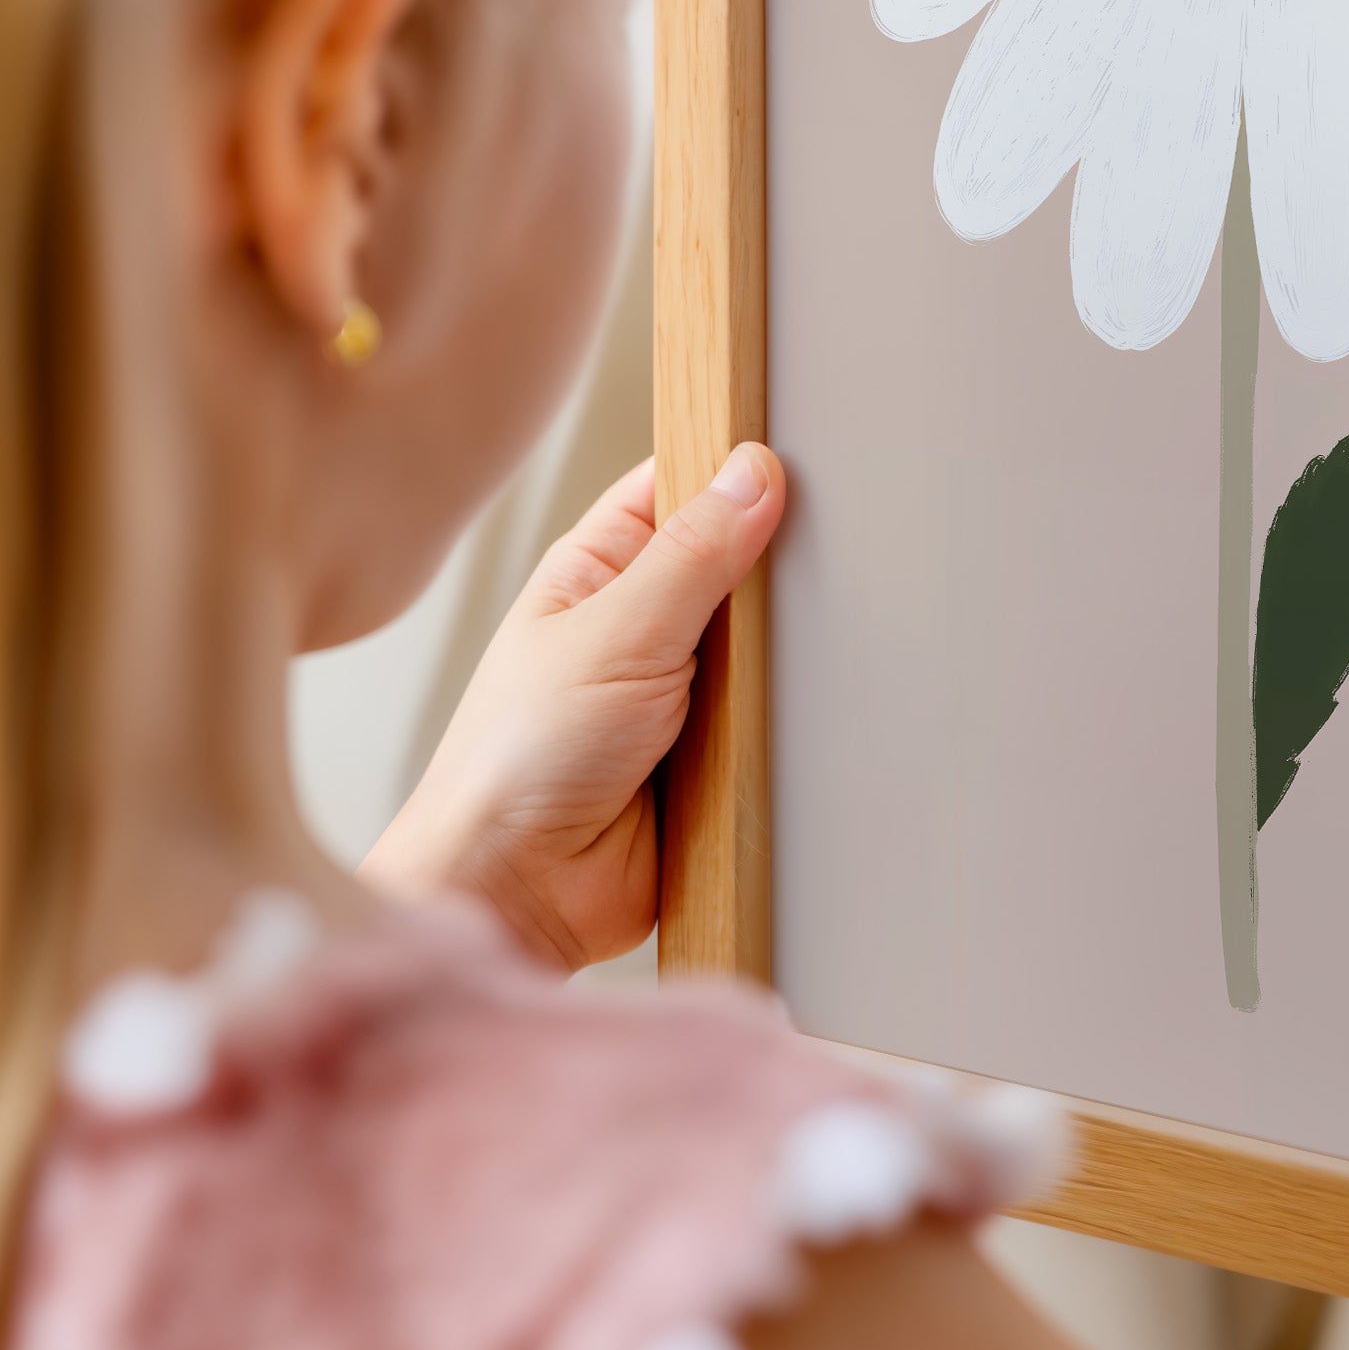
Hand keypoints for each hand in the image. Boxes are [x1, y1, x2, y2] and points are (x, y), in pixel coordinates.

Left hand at [366, 448, 785, 972]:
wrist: (517, 897)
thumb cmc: (516, 762)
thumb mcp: (612, 635)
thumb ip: (692, 555)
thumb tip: (754, 472)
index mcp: (600, 571)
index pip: (682, 486)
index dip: (736, 468)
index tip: (804, 452)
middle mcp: (645, 626)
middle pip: (742, 567)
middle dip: (779, 571)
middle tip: (832, 557)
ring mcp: (687, 696)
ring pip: (771, 650)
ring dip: (790, 658)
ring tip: (820, 649)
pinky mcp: (721, 761)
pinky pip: (782, 725)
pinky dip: (798, 724)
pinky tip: (826, 715)